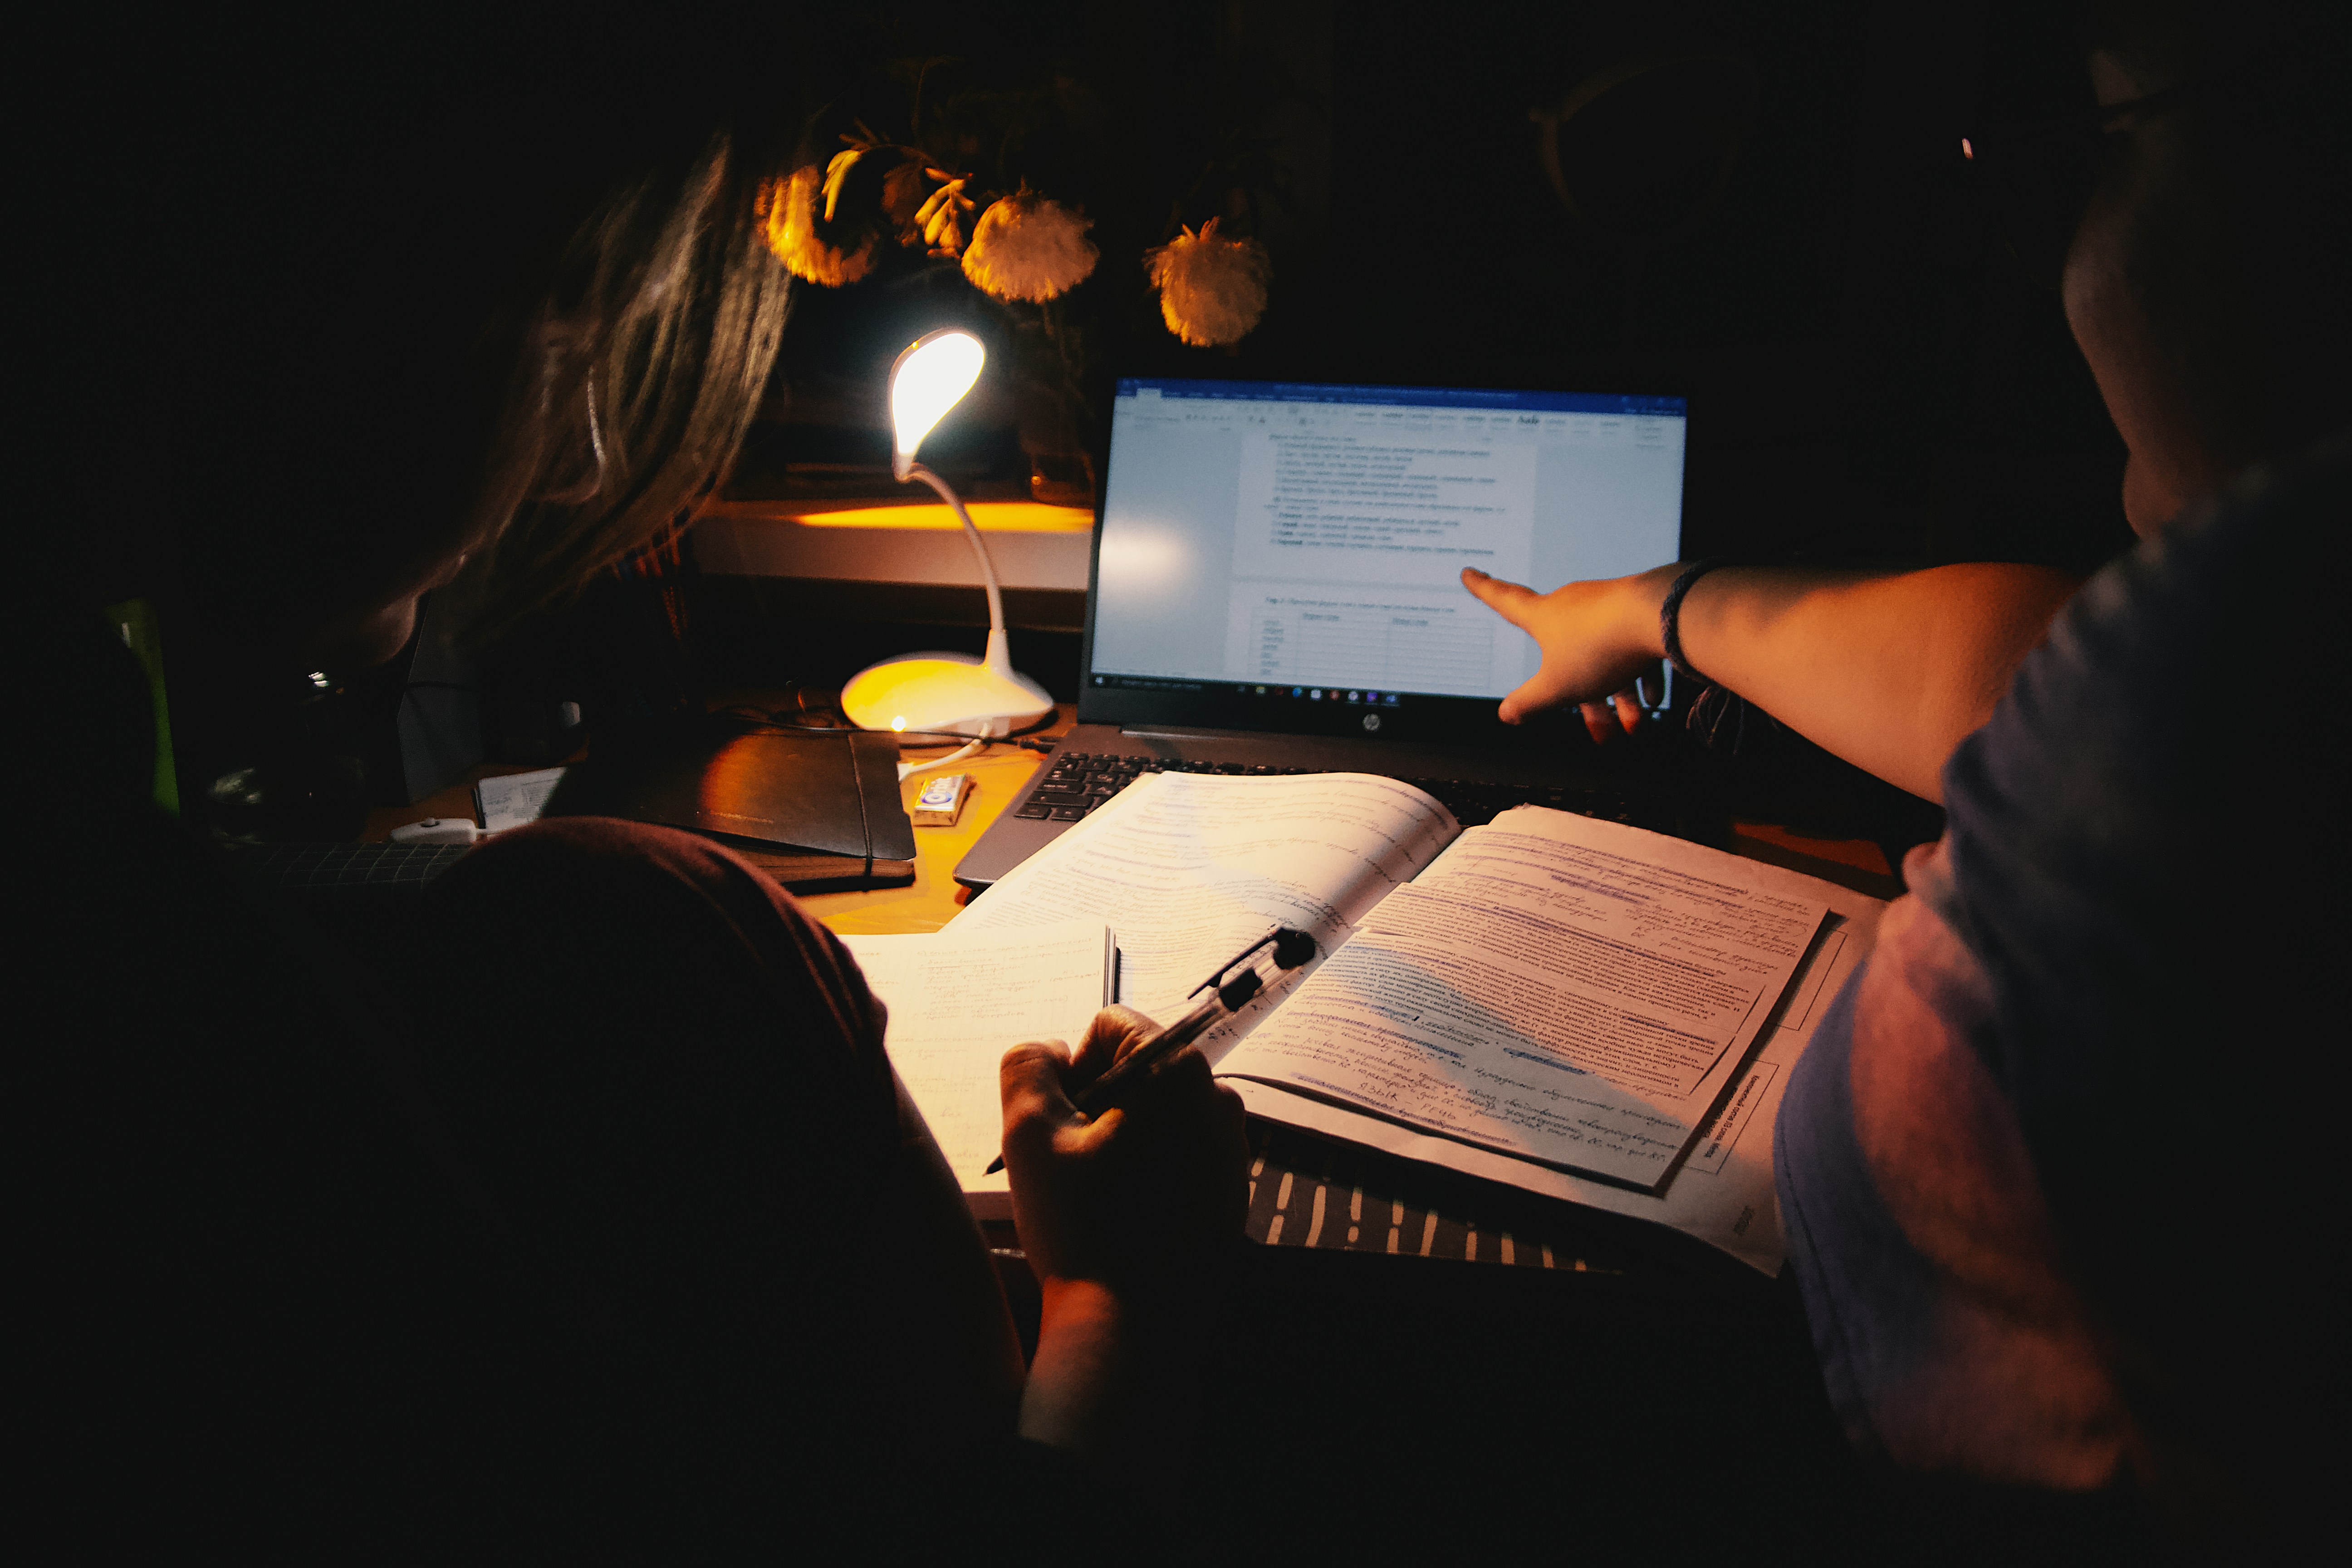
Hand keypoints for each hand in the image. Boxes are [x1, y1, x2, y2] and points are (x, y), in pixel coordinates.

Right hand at [998, 1006, 1247, 1291]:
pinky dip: (1150, 1170)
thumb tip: (1052, 1052)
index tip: (1065, 1124)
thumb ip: (1028, 1066)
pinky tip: (1127, 1215)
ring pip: (1158, 1114)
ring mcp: (1232, 1147)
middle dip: (1098, 1103)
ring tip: (1099, 1194)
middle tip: (1075, 1164)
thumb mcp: (1029, 1134)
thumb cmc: (1084, 1229)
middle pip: (1140, 1070)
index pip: (1113, 1026)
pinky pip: (1180, 1153)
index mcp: (1178, 1073)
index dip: (1074, 1068)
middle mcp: (1218, 1101)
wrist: (1134, 1328)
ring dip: (1122, 1138)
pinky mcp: (1232, 1188)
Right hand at [1461, 564, 1678, 741]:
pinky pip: (1632, 646)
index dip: (1482, 588)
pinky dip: (1638, 675)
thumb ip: (1529, 703)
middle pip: (1567, 655)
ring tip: (1634, 726)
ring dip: (1618, 696)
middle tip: (1599, 729)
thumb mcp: (1557, 688)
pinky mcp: (1639, 610)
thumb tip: (1505, 714)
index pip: (1504, 599)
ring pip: (1605, 656)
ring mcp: (1607, 605)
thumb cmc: (1601, 647)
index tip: (1468, 572)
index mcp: (1543, 616)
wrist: (1662, 616)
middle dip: (1582, 696)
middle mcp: (1573, 604)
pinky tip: (1651, 700)